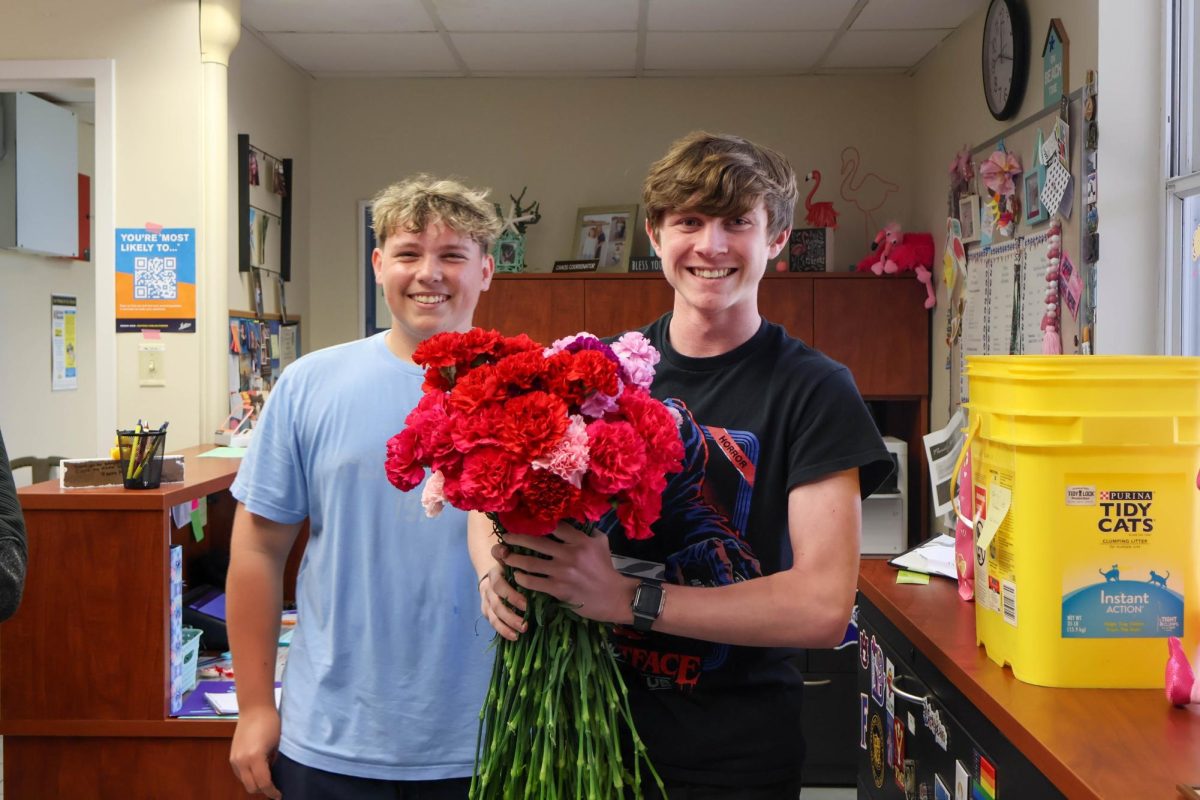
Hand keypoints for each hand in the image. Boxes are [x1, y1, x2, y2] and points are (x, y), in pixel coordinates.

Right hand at [229, 706, 281, 797]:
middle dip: (263, 790)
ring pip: (244, 782)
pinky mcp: (232, 757)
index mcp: (255, 757)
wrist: (255, 708)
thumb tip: (274, 776)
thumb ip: (273, 763)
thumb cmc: (271, 723)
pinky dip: (248, 776)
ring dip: (255, 784)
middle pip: (251, 787)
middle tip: (274, 788)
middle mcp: (241, 761)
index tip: (279, 795)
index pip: (263, 784)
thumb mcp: (277, 745)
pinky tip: (258, 769)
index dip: (272, 792)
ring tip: (267, 777)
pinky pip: (240, 774)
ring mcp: (234, 759)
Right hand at [478, 560, 527, 641]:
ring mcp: (486, 600)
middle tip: (526, 623)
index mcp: (495, 574)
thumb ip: (507, 552)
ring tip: (521, 632)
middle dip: (510, 615)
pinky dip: (502, 631)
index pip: (499, 585)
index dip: (511, 595)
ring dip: (507, 625)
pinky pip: (493, 622)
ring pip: (493, 615)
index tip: (527, 604)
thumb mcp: (509, 555)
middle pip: (496, 604)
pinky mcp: (486, 610)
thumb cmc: (509, 562)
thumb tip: (506, 548)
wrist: (492, 570)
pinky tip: (514, 637)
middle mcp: (488, 588)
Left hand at [497, 523, 636, 624]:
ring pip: (531, 563)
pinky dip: (523, 579)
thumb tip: (574, 519)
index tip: (523, 520)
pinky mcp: (559, 590)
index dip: (537, 522)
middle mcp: (570, 554)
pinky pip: (534, 582)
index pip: (554, 526)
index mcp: (580, 540)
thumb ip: (587, 531)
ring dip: (514, 559)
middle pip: (536, 542)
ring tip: (504, 556)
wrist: (614, 596)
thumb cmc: (606, 568)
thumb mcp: (601, 543)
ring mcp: (563, 572)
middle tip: (505, 537)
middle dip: (517, 538)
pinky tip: (517, 576)